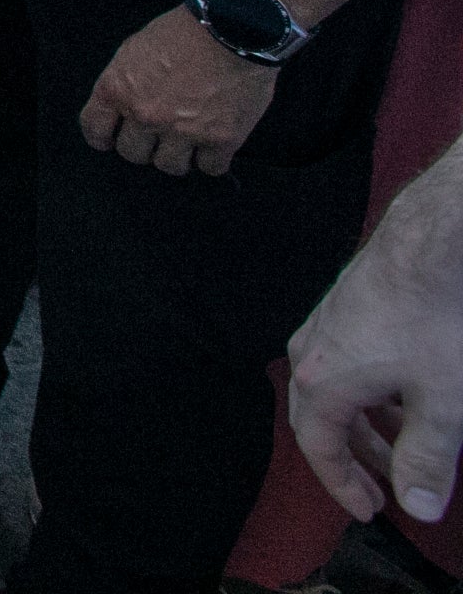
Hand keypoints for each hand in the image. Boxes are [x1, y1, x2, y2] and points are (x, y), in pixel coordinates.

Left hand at [78, 5, 278, 174]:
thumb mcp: (135, 48)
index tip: (111, 138)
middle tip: (157, 136)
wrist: (234, 26)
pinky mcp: (220, 140)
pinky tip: (214, 146)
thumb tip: (123, 106)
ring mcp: (182, 131)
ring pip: (169, 167)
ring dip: (177, 156)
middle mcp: (145, 115)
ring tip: (187, 142)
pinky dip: (212, 160)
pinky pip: (209, 168)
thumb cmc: (185, 31)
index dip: (103, 137)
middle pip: (132, 154)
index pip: (94, 129)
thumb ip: (125, 81)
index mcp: (117, 89)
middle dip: (143, 146)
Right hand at [289, 150, 462, 521]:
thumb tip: (418, 506)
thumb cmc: (433, 315)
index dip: (343, 485)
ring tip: (401, 444)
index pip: (318, 447)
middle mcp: (313, 350)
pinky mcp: (348, 306)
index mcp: (322, 380)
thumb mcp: (442, 403)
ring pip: (335, 390)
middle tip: (382, 488)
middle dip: (352, 459)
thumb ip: (428, 460)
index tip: (370, 509)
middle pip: (320, 419)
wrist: (434, 245)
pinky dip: (372, 393)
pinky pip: (347, 362)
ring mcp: (328, 323)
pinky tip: (407, 393)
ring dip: (365, 425)